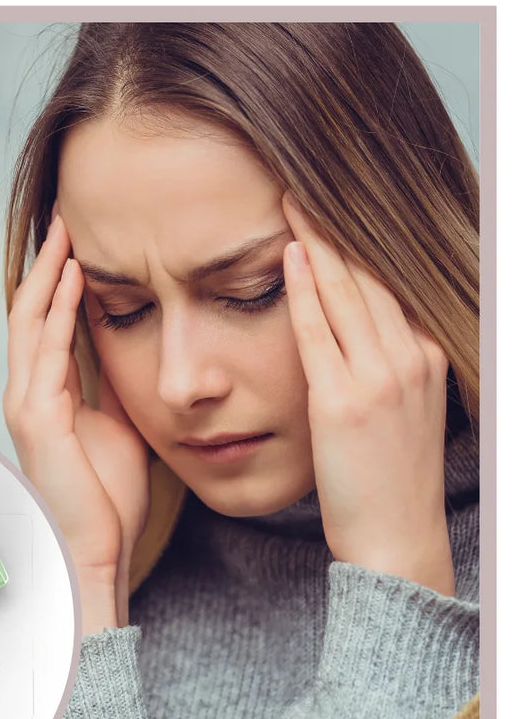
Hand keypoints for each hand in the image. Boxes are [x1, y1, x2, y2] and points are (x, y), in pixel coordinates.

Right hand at [4, 209, 150, 633]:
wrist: (97, 550)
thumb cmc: (108, 498)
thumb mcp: (119, 428)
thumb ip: (115, 389)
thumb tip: (135, 352)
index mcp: (47, 395)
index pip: (48, 323)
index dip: (60, 281)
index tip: (81, 242)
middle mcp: (28, 392)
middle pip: (31, 310)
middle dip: (48, 263)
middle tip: (68, 217)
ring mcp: (26, 403)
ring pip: (30, 320)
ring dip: (49, 273)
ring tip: (68, 230)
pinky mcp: (35, 417)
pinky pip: (45, 349)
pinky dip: (59, 309)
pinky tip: (76, 276)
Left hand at [282, 192, 453, 596]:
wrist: (396, 538)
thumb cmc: (388, 478)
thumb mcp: (402, 409)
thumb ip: (385, 362)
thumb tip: (357, 326)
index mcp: (426, 356)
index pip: (388, 282)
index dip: (359, 240)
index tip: (334, 203)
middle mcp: (411, 357)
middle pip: (370, 274)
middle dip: (338, 224)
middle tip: (307, 180)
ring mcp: (381, 378)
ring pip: (348, 292)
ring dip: (319, 240)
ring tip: (294, 197)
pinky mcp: (344, 402)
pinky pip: (320, 332)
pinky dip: (305, 289)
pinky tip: (291, 254)